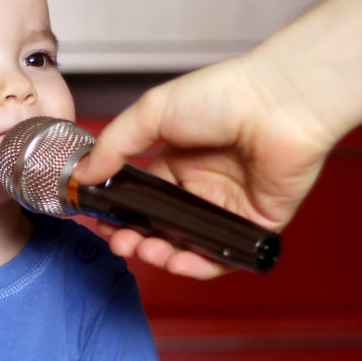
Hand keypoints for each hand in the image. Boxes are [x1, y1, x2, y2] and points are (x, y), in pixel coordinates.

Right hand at [73, 53, 335, 278]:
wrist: (280, 100)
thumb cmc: (225, 95)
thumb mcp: (153, 112)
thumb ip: (114, 146)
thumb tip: (82, 174)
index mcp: (179, 162)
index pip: (142, 200)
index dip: (121, 215)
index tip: (102, 222)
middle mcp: (203, 187)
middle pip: (161, 228)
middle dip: (136, 240)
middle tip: (121, 243)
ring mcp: (229, 207)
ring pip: (188, 247)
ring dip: (162, 255)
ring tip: (146, 251)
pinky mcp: (256, 224)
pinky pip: (223, 256)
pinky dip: (198, 265)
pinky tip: (178, 261)